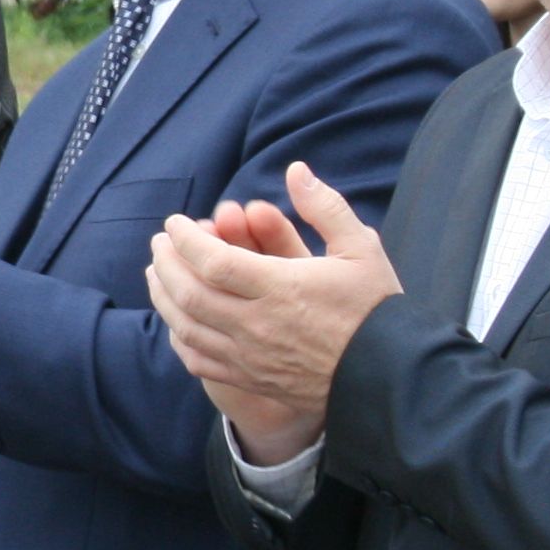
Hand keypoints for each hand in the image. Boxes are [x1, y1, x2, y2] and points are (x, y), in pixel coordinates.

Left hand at [144, 164, 404, 462]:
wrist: (391, 376)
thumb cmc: (376, 310)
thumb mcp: (360, 248)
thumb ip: (324, 207)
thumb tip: (296, 170)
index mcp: (281, 288)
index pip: (213, 260)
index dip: (186, 239)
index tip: (175, 223)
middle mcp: (257, 325)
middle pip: (189, 293)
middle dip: (167, 263)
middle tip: (161, 243)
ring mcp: (251, 356)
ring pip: (187, 328)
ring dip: (163, 297)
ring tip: (157, 273)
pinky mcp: (252, 379)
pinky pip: (200, 361)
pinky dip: (180, 338)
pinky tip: (176, 321)